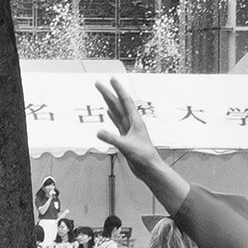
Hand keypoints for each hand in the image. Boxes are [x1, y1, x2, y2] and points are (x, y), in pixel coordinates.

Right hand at [95, 77, 188, 212]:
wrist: (149, 169)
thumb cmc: (143, 157)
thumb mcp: (126, 147)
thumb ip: (112, 139)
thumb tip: (98, 132)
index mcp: (135, 121)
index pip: (125, 101)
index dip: (118, 89)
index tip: (112, 78)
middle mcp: (132, 123)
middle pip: (118, 104)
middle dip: (108, 93)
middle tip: (98, 83)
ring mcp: (129, 130)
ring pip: (117, 112)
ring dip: (109, 102)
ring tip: (102, 93)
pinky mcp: (126, 138)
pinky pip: (117, 123)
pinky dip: (112, 116)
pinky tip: (108, 112)